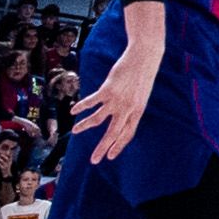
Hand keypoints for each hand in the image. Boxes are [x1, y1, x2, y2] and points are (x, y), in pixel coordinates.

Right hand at [72, 42, 163, 161]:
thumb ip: (132, 107)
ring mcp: (118, 100)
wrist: (145, 57)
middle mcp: (128, 109)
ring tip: (74, 131)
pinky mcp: (108, 90)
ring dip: (85, 126)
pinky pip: (91, 102)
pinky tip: (74, 111)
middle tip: (94, 161)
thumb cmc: (142, 75)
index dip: (119, 146)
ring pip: (97, 119)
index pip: (128, 134)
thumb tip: (124, 115)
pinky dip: (81, 107)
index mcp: (138, 111)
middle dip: (103, 148)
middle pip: (113, 133)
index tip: (110, 156)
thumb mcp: (141, 95)